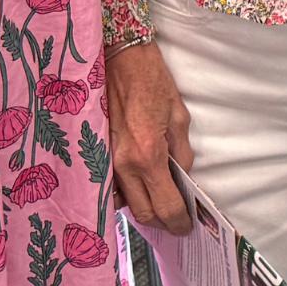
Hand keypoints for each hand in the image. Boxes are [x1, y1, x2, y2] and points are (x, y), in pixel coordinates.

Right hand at [106, 42, 192, 234]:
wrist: (120, 58)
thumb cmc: (153, 81)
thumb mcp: (179, 116)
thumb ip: (182, 153)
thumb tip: (183, 177)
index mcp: (148, 154)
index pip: (165, 205)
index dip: (179, 222)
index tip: (187, 227)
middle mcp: (124, 164)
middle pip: (143, 214)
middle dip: (162, 222)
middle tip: (177, 219)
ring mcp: (106, 161)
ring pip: (125, 203)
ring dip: (144, 208)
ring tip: (161, 200)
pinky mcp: (98, 153)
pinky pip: (112, 186)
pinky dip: (127, 193)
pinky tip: (141, 185)